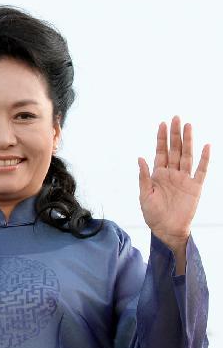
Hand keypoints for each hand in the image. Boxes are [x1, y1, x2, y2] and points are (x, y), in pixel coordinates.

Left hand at [138, 116, 209, 266]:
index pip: (161, 152)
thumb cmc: (153, 214)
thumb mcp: (145, 195)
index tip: (162, 123)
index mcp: (158, 174)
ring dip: (188, 141)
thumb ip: (144, 177)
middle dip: (175, 134)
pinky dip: (204, 158)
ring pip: (187, 155)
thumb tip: (140, 158)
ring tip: (188, 125)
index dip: (161, 138)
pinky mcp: (195, 187)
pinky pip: (201, 170)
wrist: (166, 230)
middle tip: (176, 117)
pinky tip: (206, 146)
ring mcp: (184, 179)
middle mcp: (172, 173)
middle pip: (175, 149)